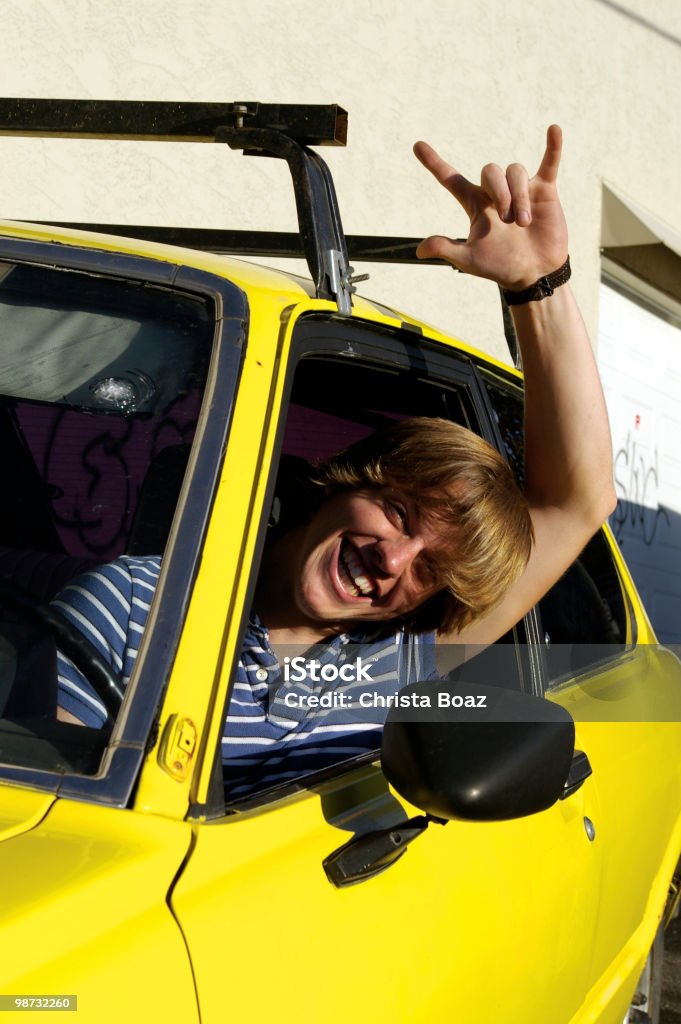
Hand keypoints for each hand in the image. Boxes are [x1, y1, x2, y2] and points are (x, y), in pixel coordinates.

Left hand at [413, 125, 567, 290]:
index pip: (451, 180)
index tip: (417, 146)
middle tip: (506, 219)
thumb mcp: (469, 260)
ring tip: (524, 223)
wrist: (533, 273)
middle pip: (490, 171)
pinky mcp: (544, 190)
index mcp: (476, 205)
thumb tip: (418, 251)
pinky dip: (553, 147)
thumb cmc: (500, 266)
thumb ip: (446, 249)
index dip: (435, 164)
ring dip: (518, 196)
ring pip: (515, 171)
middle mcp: (497, 192)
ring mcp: (521, 189)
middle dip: (499, 192)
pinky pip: (548, 162)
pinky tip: (554, 129)